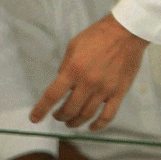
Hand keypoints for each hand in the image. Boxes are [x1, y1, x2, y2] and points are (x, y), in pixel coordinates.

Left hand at [30, 14, 147, 129]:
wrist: (126, 32)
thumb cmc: (98, 36)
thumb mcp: (73, 46)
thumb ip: (66, 66)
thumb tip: (62, 83)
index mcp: (73, 70)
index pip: (52, 95)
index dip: (41, 109)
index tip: (34, 118)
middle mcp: (87, 83)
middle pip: (69, 109)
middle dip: (60, 116)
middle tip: (57, 116)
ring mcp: (104, 90)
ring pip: (86, 115)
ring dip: (75, 122)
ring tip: (70, 122)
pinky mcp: (119, 93)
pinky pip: (108, 115)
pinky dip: (98, 125)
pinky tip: (91, 127)